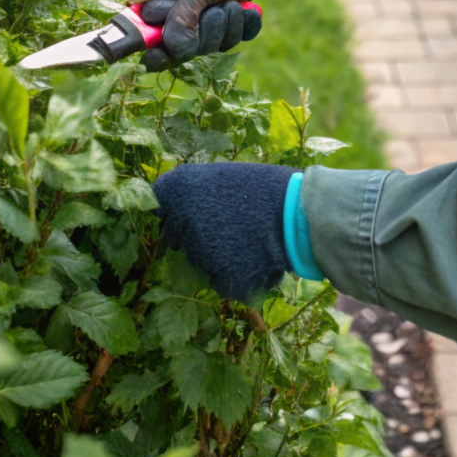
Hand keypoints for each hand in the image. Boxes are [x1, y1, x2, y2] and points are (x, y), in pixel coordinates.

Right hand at [128, 0, 263, 70]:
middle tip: (216, 8)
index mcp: (158, 4)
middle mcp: (174, 19)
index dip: (159, 49)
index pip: (147, 38)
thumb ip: (183, 16)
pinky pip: (232, 43)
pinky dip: (243, 27)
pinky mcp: (221, 32)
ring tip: (231, 3)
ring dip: (228, 25)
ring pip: (210, 48)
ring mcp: (198, 28)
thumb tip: (172, 47)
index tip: (174, 46)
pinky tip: (245, 10)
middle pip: (183, 50)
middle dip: (207, 29)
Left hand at [153, 162, 293, 299]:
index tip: (193, 209)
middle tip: (224, 225)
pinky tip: (250, 256)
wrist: (296, 212)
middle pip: (175, 235)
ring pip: (197, 259)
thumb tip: (170, 208)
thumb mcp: (221, 177)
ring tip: (243, 237)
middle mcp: (181, 219)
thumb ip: (192, 193)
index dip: (174, 208)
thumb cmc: (261, 190)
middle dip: (193, 233)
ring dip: (213, 253)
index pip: (159, 203)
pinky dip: (231, 273)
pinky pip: (217, 279)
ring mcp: (198, 250)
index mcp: (179, 188)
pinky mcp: (217, 276)